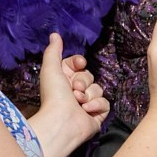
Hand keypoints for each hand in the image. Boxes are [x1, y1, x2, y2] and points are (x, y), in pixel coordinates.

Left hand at [28, 34, 107, 156]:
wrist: (62, 122)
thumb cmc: (54, 95)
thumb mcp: (51, 68)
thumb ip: (54, 51)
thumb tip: (55, 34)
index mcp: (63, 80)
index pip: (78, 65)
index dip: (79, 64)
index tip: (79, 64)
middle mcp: (75, 91)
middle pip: (89, 76)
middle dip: (83, 82)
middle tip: (74, 90)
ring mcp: (87, 103)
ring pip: (98, 89)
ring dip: (88, 95)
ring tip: (78, 103)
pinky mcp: (97, 114)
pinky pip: (105, 103)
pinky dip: (96, 105)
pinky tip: (86, 111)